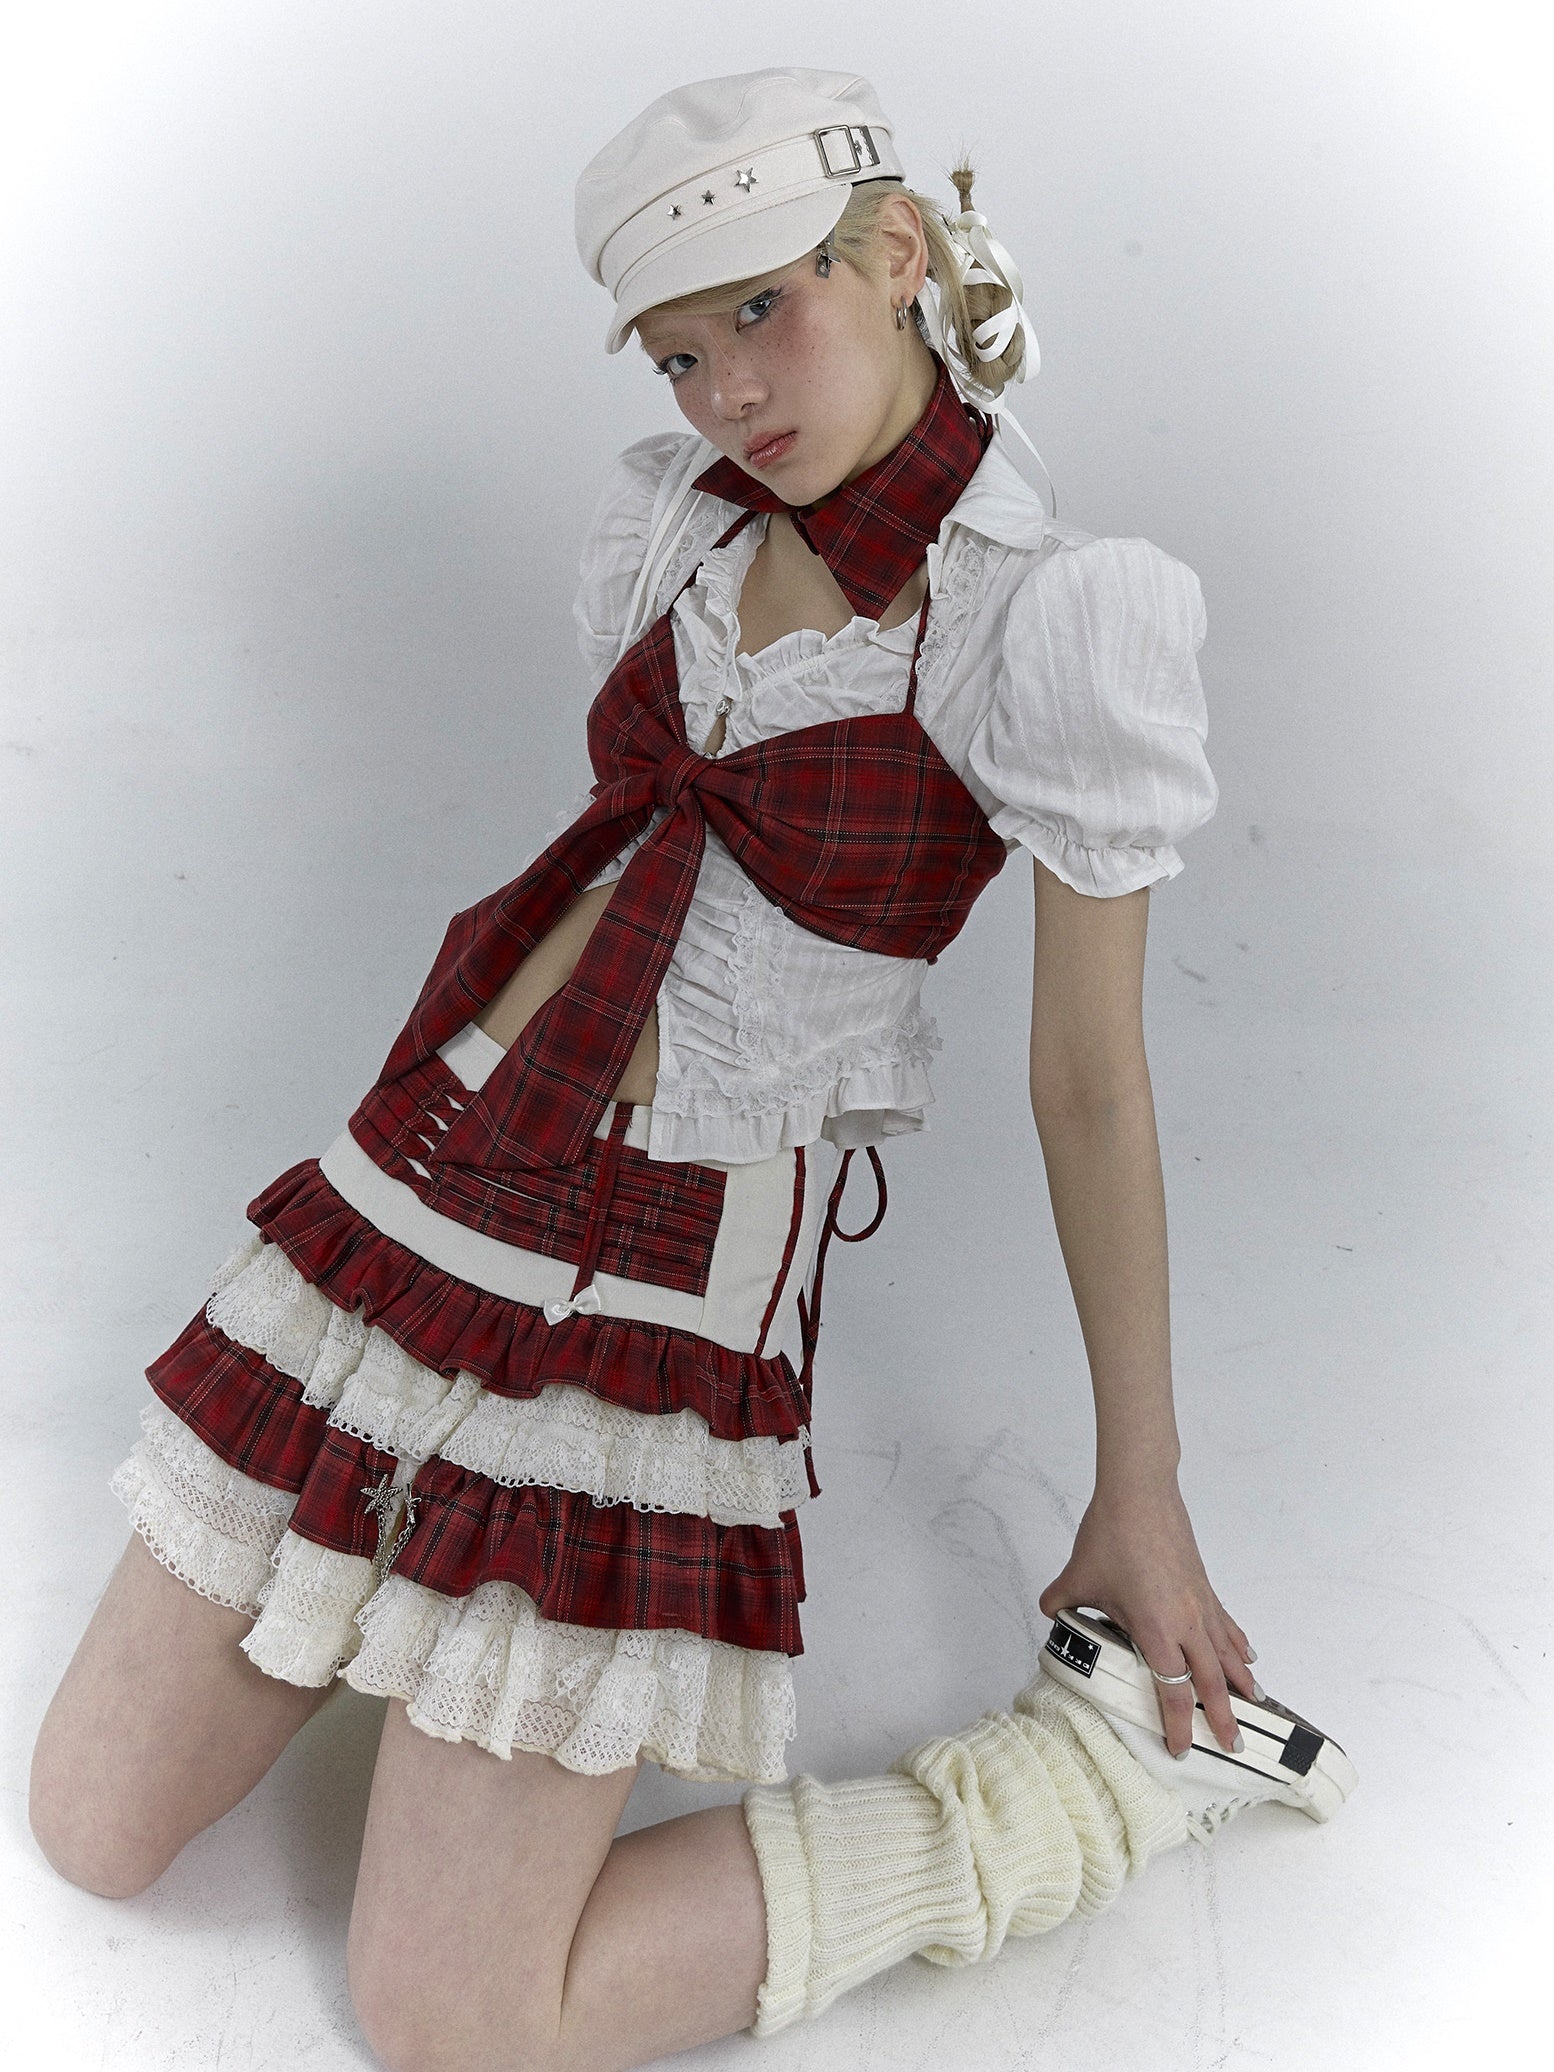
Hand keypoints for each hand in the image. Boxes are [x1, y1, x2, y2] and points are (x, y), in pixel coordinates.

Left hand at [1037, 1479, 1257, 1757]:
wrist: (1141, 1493)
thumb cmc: (1112, 1533)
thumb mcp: (1078, 1577)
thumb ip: (1062, 1602)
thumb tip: (1051, 1612)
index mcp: (1156, 1629)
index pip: (1172, 1691)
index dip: (1178, 1723)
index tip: (1180, 1746)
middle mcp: (1186, 1622)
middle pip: (1211, 1680)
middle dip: (1222, 1716)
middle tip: (1232, 1743)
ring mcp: (1200, 1603)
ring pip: (1226, 1653)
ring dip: (1239, 1681)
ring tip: (1253, 1704)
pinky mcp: (1204, 1586)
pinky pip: (1225, 1624)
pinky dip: (1237, 1643)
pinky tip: (1247, 1654)